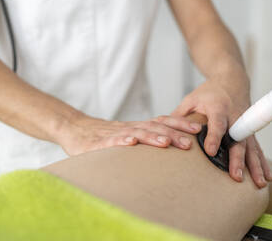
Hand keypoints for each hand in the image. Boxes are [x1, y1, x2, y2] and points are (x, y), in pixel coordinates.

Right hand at [59, 114, 202, 155]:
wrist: (73, 129)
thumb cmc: (102, 137)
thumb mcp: (126, 137)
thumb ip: (143, 141)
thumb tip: (169, 150)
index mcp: (137, 127)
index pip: (162, 122)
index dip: (180, 124)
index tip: (198, 128)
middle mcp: (129, 128)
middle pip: (154, 127)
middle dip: (173, 133)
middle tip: (189, 143)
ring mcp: (114, 134)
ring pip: (136, 133)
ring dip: (152, 137)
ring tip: (166, 143)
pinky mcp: (98, 143)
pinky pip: (111, 141)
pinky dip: (122, 140)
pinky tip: (131, 142)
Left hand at [172, 80, 271, 187]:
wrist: (231, 80)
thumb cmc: (208, 92)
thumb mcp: (191, 99)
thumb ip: (180, 116)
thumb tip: (164, 133)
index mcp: (218, 107)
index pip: (217, 123)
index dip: (214, 137)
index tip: (210, 152)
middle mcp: (235, 116)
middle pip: (238, 139)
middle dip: (238, 159)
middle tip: (236, 176)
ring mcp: (245, 124)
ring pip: (251, 147)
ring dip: (256, 166)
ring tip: (259, 184)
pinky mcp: (251, 131)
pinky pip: (258, 148)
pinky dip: (263, 163)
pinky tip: (268, 177)